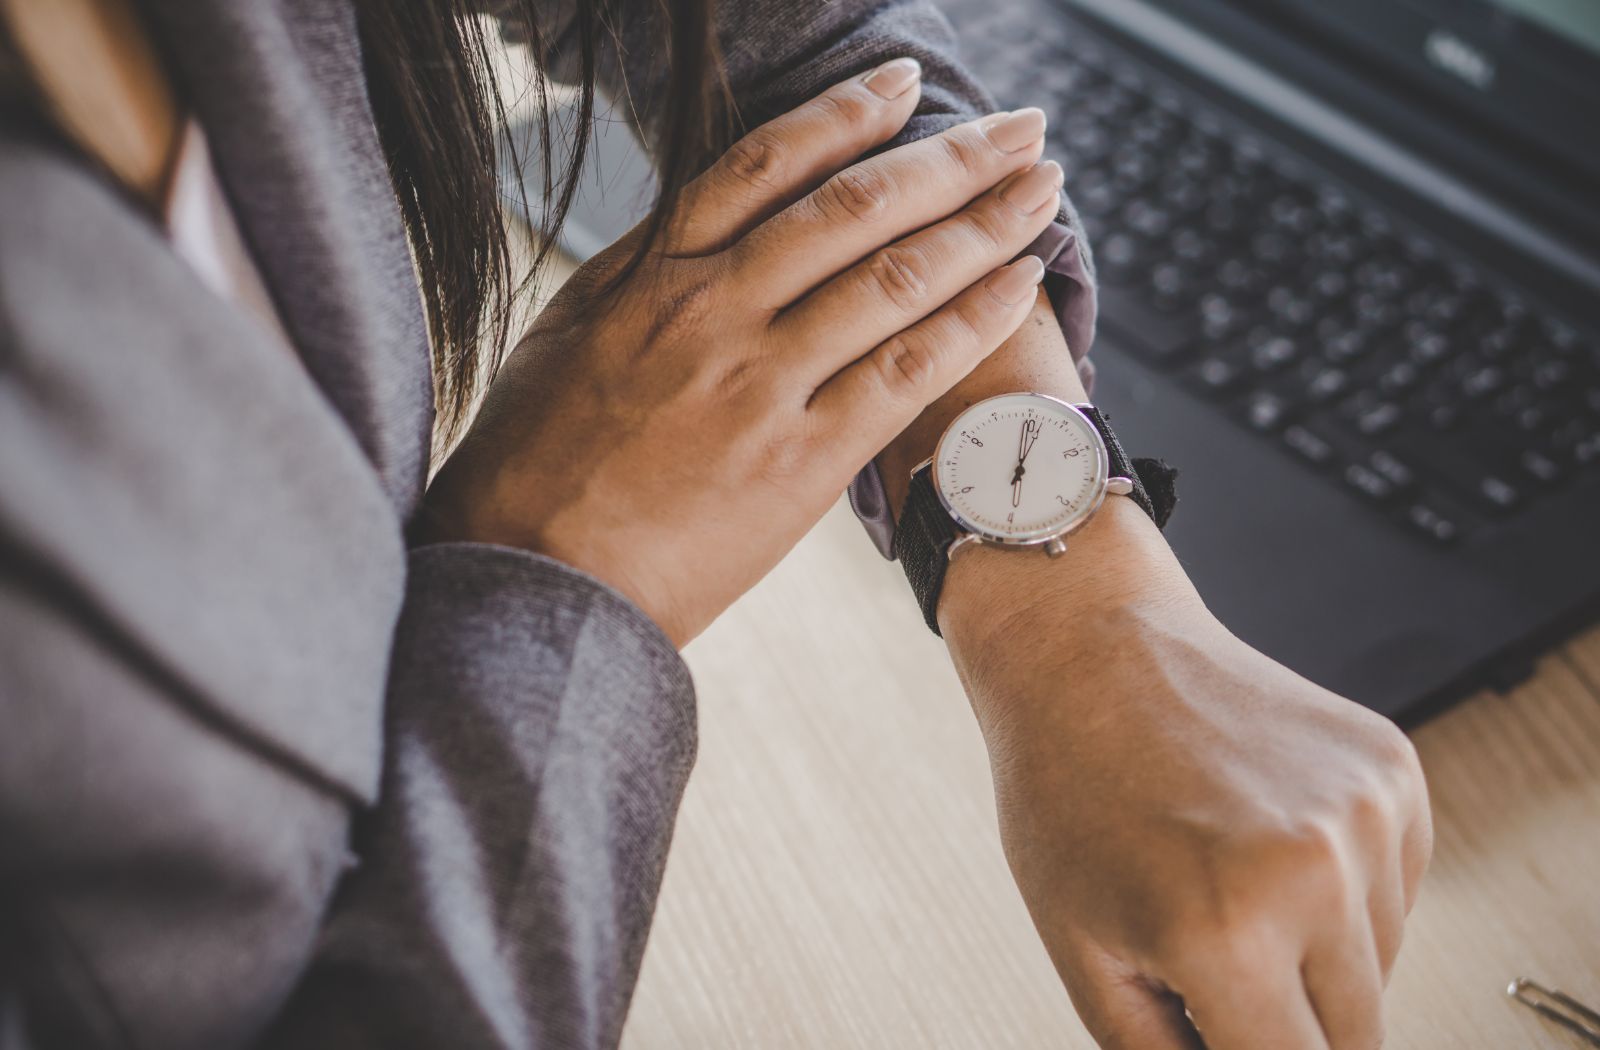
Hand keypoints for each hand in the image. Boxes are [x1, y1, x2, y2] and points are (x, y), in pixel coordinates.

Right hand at [421, 59, 1064, 643]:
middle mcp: (716, 311)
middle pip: (857, 208)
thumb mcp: (565, 337)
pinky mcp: (800, 461)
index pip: (768, 164)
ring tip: (1044, 189)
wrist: (532, 579)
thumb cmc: (532, 466)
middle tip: (1021, 128)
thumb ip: (639, 274)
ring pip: (894, 278)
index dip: (848, 113)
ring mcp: (762, 384)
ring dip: (984, 225)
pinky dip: (971, 322)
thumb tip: (691, 224)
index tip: (907, 85)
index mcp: (654, 275)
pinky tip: (1021, 285)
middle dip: (953, 158)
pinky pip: (904, 374)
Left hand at [942, 505, 1432, 1049]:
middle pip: (1354, 1038)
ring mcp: (1363, 814)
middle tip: (1213, 965)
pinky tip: (1265, 837)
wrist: (1087, 648)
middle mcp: (1312, 871)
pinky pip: (1397, 890)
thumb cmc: (1066, 791)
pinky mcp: (1393, 770)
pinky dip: (1344, 889)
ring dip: (1319, 956)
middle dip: (1286, 1024)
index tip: (1232, 1036)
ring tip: (1227, 882)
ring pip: (1381, 966)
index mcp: (1225, 929)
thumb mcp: (1085, 953)